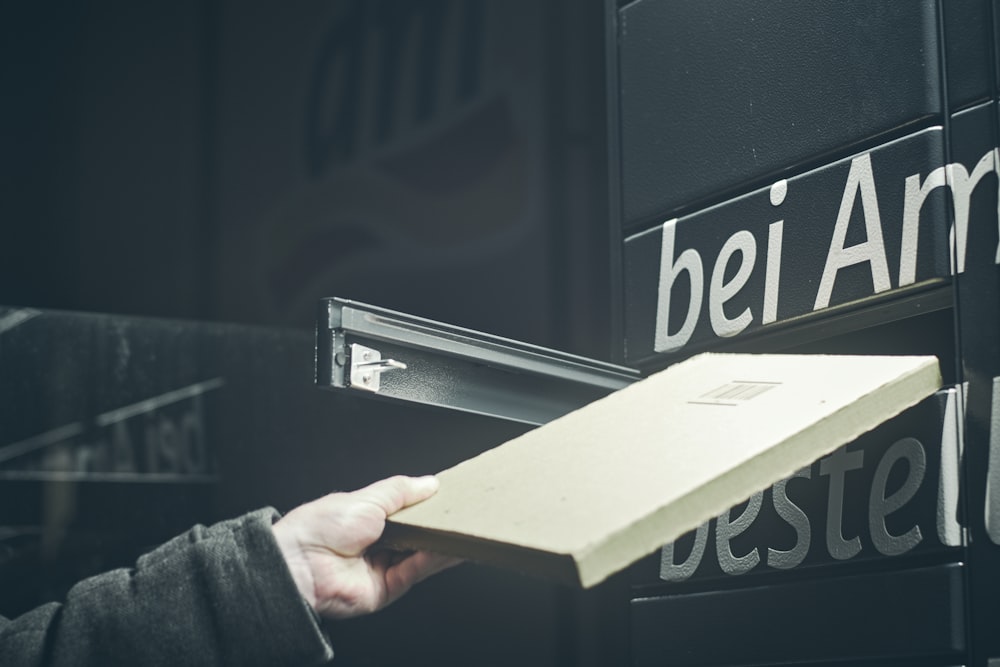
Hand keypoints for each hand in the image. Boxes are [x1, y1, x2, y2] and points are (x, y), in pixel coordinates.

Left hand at [271, 475, 458, 618]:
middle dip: (437, 526)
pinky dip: (433, 560)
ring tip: (463, 529)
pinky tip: (448, 547)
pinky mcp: (385, 589)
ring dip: (441, 543)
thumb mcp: (368, 498)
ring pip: (420, 556)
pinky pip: (414, 572)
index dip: (427, 507)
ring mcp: (381, 568)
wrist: (301, 562)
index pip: (406, 514)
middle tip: (462, 514)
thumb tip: (430, 483)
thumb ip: (401, 491)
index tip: (450, 498)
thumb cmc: (322, 526)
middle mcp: (377, 545)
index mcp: (368, 520)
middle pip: (416, 536)